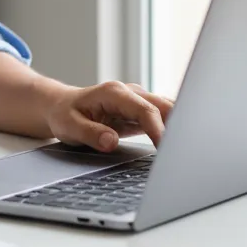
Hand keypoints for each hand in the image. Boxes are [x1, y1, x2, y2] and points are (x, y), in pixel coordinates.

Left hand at [45, 81, 172, 152]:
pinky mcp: (141, 111)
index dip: (159, 129)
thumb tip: (111, 142)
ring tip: (185, 152)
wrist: (62, 106)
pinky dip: (172, 130)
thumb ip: (90, 133)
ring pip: (168, 110)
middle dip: (178, 127)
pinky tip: (177, 148)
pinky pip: (163, 118)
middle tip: (184, 153)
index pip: (145, 110)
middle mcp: (130, 93)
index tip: (166, 150)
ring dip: (178, 128)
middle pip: (164, 106)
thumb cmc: (65, 115)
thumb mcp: (69, 126)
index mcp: (114, 93)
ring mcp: (138, 100)